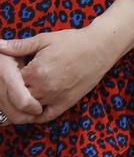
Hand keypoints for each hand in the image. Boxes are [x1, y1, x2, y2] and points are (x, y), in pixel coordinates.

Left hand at [0, 27, 119, 124]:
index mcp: (36, 71)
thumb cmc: (73, 41)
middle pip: (18, 96)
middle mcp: (44, 88)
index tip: (14, 70)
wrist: (101, 47)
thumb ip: (20, 46)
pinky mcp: (66, 103)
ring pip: (29, 108)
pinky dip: (36, 116)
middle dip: (16, 89)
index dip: (9, 76)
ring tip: (25, 92)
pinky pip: (45, 116)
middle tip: (19, 83)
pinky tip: (32, 109)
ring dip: (24, 102)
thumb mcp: (45, 39)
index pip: (10, 81)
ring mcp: (55, 97)